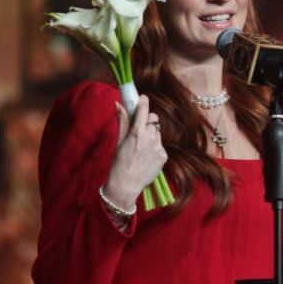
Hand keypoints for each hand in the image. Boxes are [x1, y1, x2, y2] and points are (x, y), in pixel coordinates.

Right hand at [103, 95, 167, 209]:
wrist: (126, 185)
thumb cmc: (119, 163)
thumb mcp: (119, 141)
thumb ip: (122, 121)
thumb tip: (119, 104)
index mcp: (137, 133)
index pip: (144, 109)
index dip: (143, 102)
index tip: (142, 98)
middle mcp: (150, 138)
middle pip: (153, 119)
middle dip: (147, 120)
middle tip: (139, 128)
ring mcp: (159, 147)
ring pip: (157, 132)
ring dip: (151, 134)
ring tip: (141, 147)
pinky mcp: (164, 156)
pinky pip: (160, 145)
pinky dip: (154, 147)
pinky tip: (146, 156)